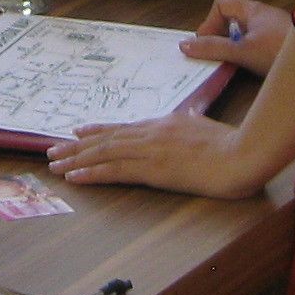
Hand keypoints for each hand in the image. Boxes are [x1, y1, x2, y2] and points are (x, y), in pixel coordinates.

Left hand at [46, 111, 268, 201]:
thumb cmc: (231, 144)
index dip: (97, 131)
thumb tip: (188, 117)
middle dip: (76, 146)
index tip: (76, 134)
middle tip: (52, 151)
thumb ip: (190, 123)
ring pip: (104, 154)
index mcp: (163, 124)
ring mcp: (150, 150)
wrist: (242, 153)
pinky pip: (115, 171)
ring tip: (55, 165)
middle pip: (106, 140)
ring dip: (76, 159)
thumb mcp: (204, 127)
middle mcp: (151, 133)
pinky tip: (75, 177)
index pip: (122, 128)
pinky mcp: (153, 169)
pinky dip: (92, 173)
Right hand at [177, 0, 289, 75]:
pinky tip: (257, 71)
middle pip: (233, 19)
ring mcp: (275, 29)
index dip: (210, 21)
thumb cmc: (285, 50)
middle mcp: (264, 16)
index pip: (221, 3)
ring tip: (237, 65)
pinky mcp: (284, 44)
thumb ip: (214, 49)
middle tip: (219, 56)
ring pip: (247, 34)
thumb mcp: (243, 52)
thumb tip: (187, 46)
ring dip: (238, 49)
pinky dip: (253, 56)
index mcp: (252, 10)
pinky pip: (260, 45)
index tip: (207, 43)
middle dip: (223, 38)